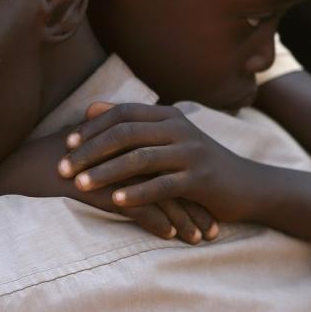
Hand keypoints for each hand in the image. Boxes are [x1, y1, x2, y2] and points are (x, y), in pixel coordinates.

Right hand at [0, 127, 214, 243]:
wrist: (20, 171)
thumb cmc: (51, 164)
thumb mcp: (87, 154)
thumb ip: (111, 155)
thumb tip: (133, 163)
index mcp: (123, 143)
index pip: (166, 164)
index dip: (187, 186)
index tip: (207, 204)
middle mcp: (123, 154)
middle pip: (171, 180)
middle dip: (195, 206)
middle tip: (215, 227)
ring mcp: (113, 172)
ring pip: (159, 197)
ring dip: (183, 219)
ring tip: (201, 238)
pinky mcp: (101, 190)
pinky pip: (136, 209)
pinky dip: (157, 223)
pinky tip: (172, 236)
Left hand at [59, 102, 262, 227]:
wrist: (248, 186)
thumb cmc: (198, 164)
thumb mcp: (166, 139)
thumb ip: (131, 123)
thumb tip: (89, 108)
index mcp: (169, 116)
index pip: (123, 113)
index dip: (92, 127)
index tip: (66, 144)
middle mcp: (179, 129)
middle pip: (126, 133)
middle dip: (90, 151)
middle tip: (62, 168)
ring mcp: (191, 153)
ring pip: (140, 158)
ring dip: (106, 172)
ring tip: (80, 186)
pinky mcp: (201, 179)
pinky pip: (163, 185)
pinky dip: (138, 193)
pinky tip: (116, 203)